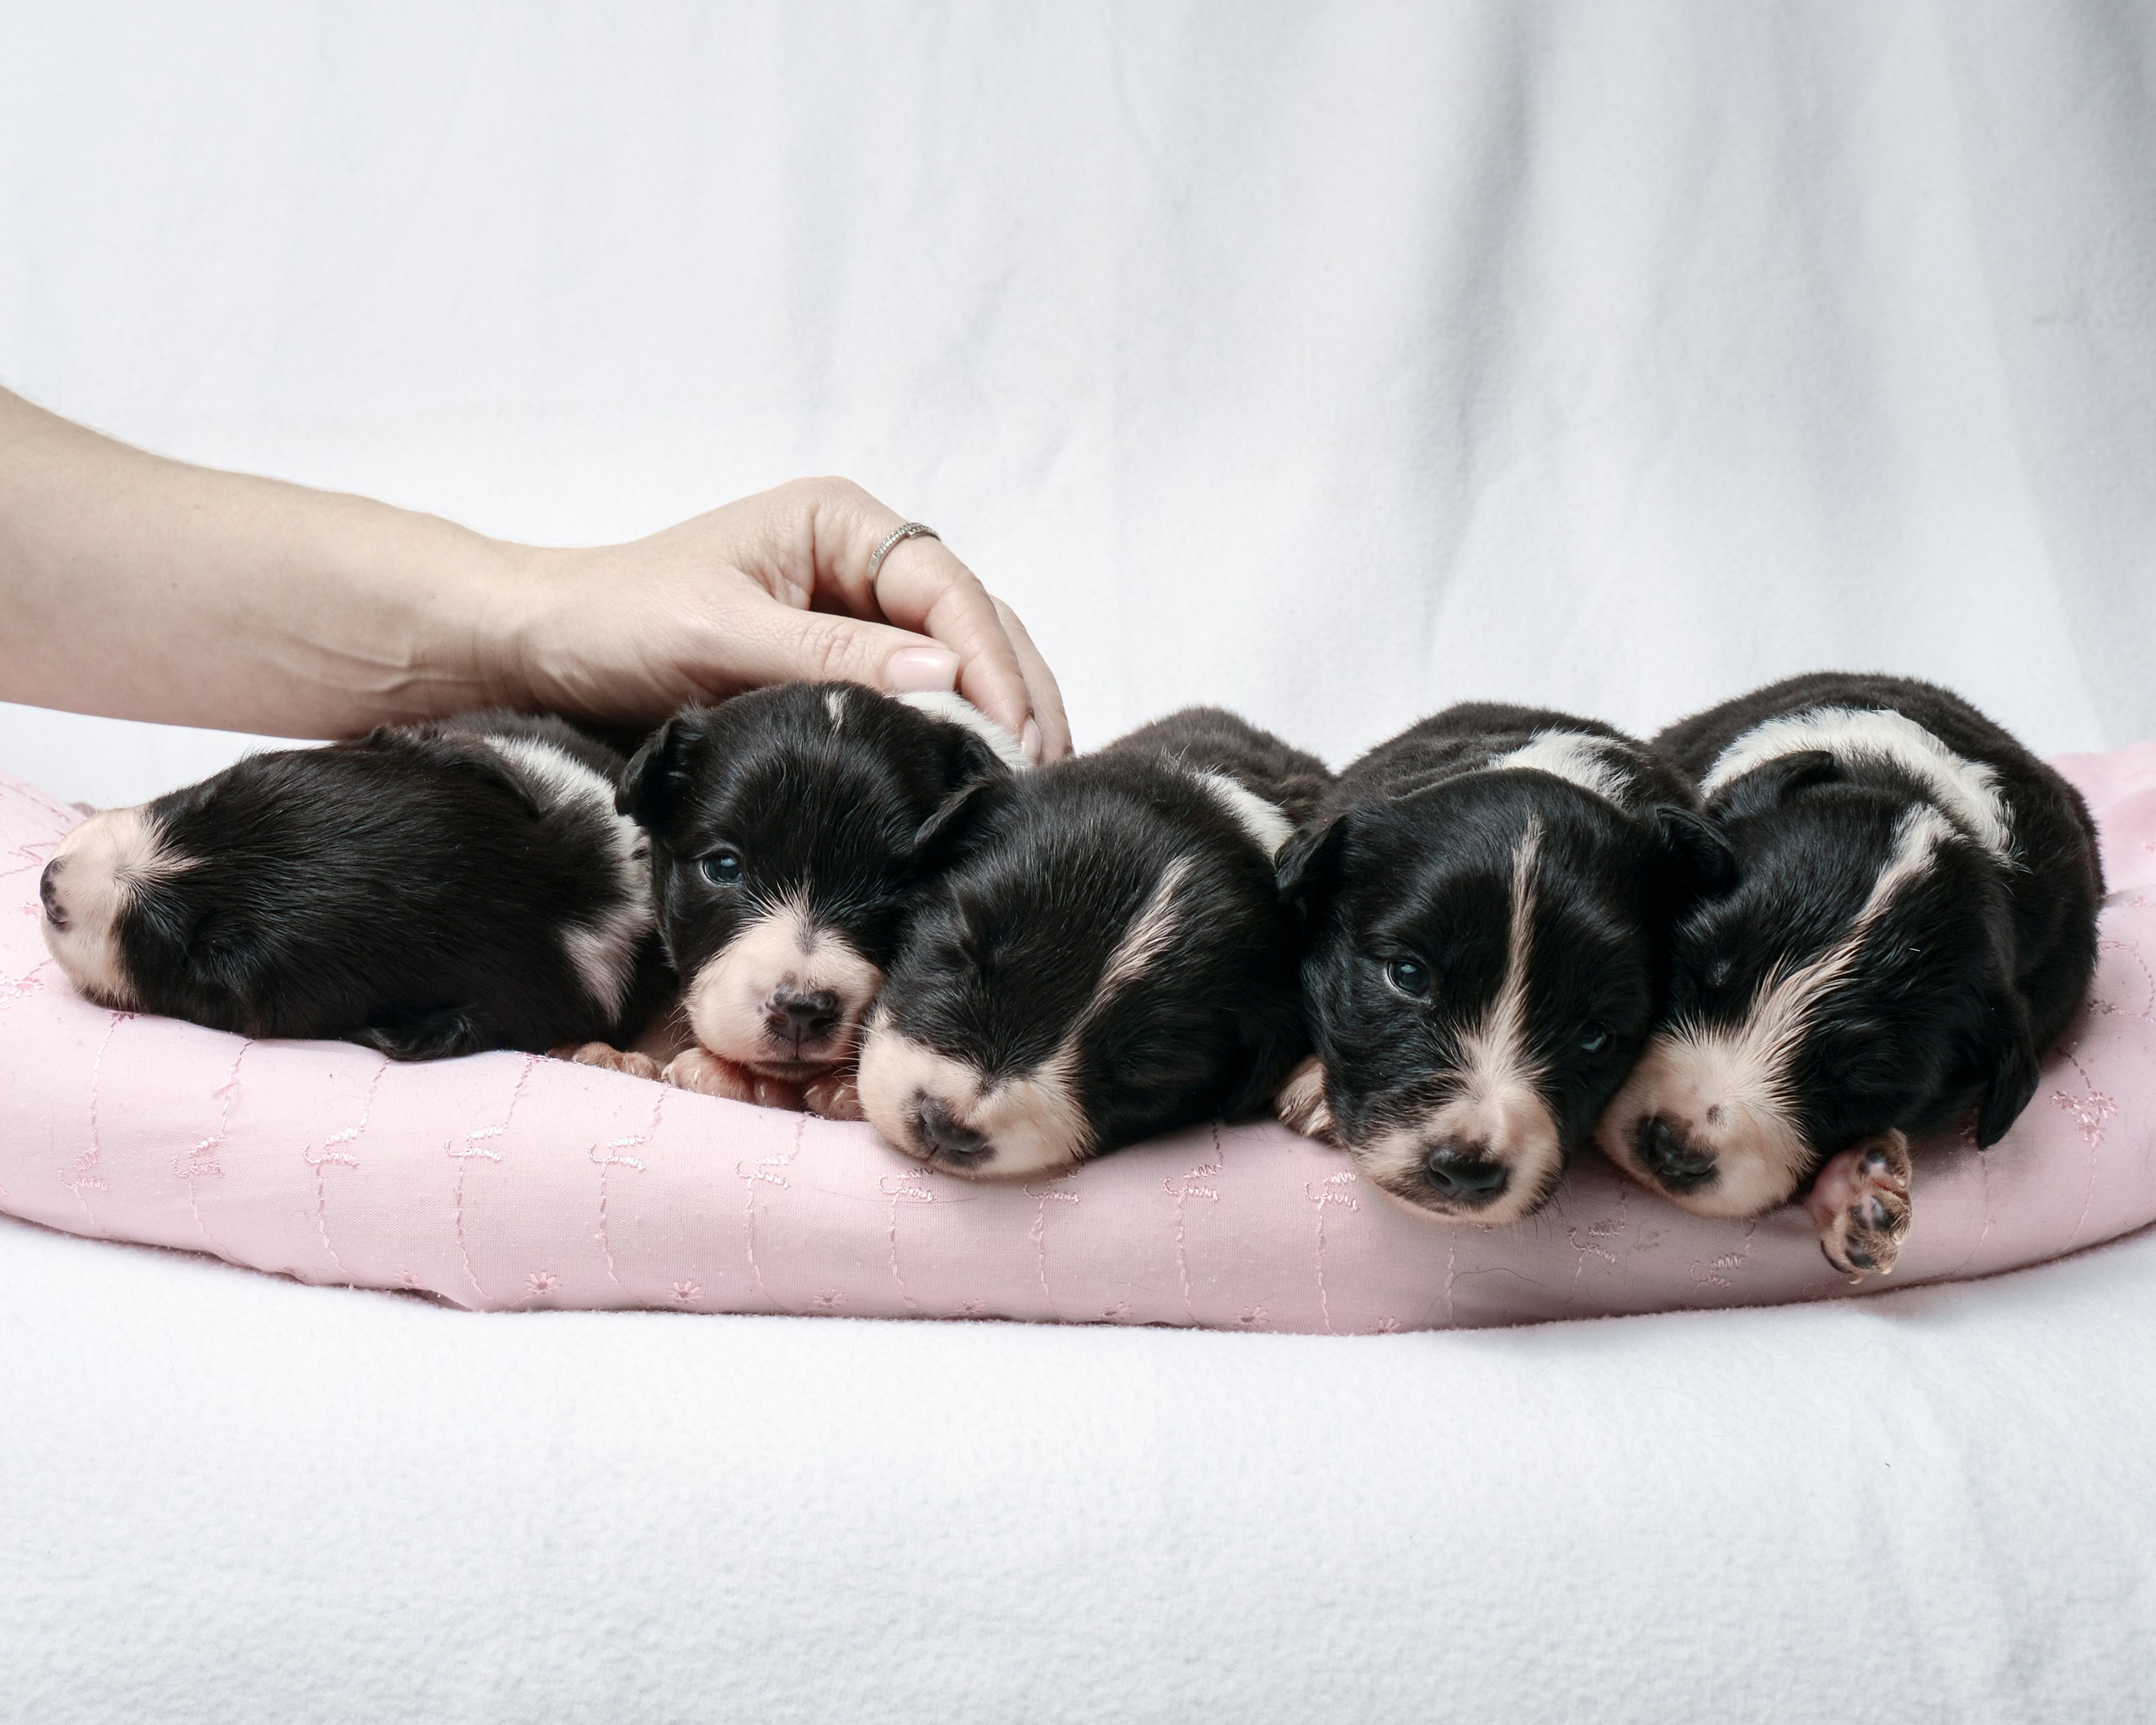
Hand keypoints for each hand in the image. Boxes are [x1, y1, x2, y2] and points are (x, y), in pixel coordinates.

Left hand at [499, 477, 1069, 759]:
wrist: (545, 648)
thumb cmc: (617, 622)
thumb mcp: (723, 636)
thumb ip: (834, 656)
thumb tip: (946, 681)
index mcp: (840, 522)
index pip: (946, 587)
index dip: (989, 661)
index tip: (1012, 733)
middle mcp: (862, 559)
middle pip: (973, 621)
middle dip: (1016, 693)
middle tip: (1043, 771)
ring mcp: (858, 612)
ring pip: (961, 661)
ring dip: (1000, 717)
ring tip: (1030, 785)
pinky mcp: (844, 664)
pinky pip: (919, 695)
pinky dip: (955, 735)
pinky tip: (977, 781)